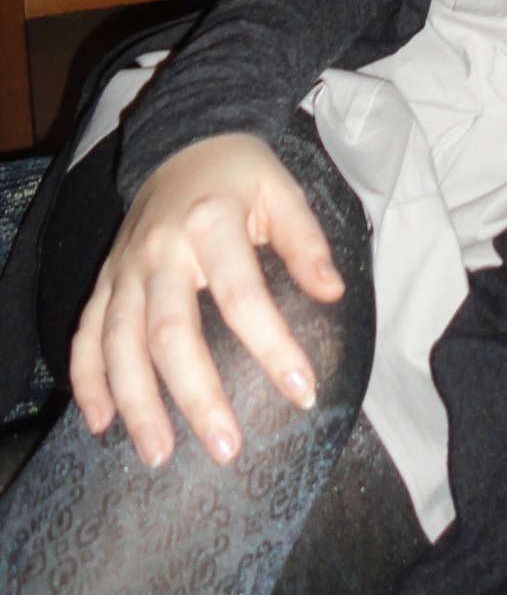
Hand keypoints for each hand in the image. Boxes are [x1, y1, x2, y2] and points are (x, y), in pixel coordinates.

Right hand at [70, 132, 344, 469]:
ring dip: (136, 403)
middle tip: (227, 448)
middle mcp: (160, 250)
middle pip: (171, 332)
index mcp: (211, 223)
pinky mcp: (105, 280)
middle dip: (197, 395)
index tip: (302, 391)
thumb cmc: (241, 175)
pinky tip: (100, 424)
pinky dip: (87, 381)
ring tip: (159, 455)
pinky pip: (86, 335)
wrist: (182, 140)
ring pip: (119, 344)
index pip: (243, 295)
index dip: (272, 345)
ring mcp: (125, 268)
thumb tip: (333, 293)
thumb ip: (306, 242)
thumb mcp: (283, 191)